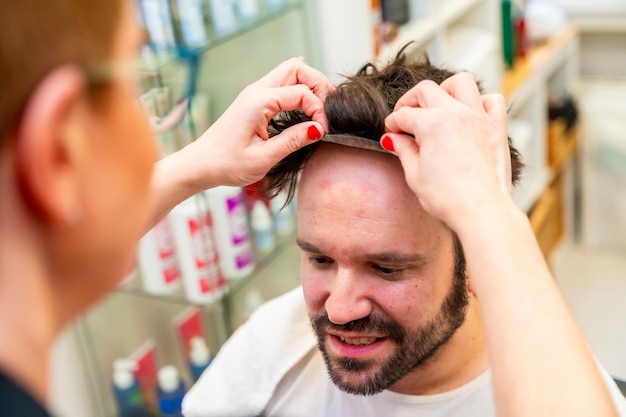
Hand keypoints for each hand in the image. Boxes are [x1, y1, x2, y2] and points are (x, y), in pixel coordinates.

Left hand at [183, 56, 334, 187]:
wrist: (200, 164)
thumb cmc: (226, 164)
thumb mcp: (263, 158)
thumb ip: (293, 141)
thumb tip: (319, 128)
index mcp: (258, 102)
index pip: (301, 93)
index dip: (318, 110)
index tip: (323, 132)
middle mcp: (256, 91)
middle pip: (296, 68)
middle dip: (318, 83)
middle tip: (328, 108)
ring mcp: (254, 93)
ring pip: (289, 72)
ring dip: (309, 84)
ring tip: (322, 106)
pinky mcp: (254, 101)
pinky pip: (281, 83)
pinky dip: (298, 88)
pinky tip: (308, 99)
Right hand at [381, 72, 513, 230]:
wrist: (481, 212)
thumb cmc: (449, 199)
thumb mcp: (415, 175)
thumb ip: (404, 150)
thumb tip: (393, 139)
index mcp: (432, 124)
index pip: (404, 115)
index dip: (392, 123)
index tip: (390, 132)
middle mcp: (456, 114)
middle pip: (426, 90)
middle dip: (410, 101)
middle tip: (405, 116)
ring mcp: (479, 118)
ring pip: (461, 82)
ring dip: (445, 89)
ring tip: (437, 104)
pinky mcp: (497, 129)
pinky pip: (493, 100)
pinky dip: (480, 101)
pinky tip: (470, 113)